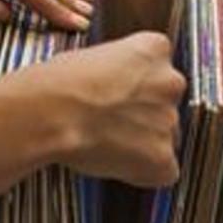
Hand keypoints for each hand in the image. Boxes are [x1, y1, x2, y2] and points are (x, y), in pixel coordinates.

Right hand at [34, 32, 185, 187]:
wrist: (51, 112)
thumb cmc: (60, 83)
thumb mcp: (95, 55)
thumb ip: (119, 70)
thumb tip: (114, 88)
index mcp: (155, 49)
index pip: (160, 69)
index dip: (136, 87)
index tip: (119, 94)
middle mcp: (171, 83)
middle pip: (165, 105)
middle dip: (145, 116)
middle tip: (112, 122)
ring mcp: (170, 122)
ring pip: (165, 138)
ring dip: (143, 143)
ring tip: (106, 142)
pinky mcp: (162, 158)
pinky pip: (163, 171)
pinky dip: (143, 173)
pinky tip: (115, 163)